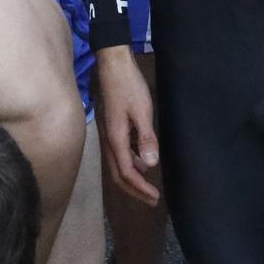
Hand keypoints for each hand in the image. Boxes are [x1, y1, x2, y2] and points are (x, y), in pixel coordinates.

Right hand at [93, 47, 159, 205]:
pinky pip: (120, 153)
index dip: (140, 188)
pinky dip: (131, 162)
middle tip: (151, 200)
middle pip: (118, 174)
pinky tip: (142, 160)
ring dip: (132, 177)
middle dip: (134, 190)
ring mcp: (108, 133)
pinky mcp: (112, 127)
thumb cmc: (129, 85)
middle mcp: (109, 140)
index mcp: (116, 138)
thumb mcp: (142, 110)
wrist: (112, 64)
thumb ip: (146, 138)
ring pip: (118, 164)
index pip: (126, 172)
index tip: (155, 197)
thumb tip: (151, 164)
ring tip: (149, 185)